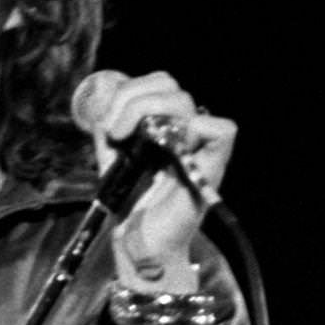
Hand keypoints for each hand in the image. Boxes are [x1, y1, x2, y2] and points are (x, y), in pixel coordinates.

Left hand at [88, 69, 236, 282]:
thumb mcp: (112, 157)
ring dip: (146, 109)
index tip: (107, 123)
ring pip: (184, 101)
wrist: (136, 241)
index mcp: (165, 124)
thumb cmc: (130, 203)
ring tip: (124, 137)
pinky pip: (223, 131)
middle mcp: (184, 131)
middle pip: (169, 84)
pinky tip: (170, 146)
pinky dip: (198, 128)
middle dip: (131, 98)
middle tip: (114, 130)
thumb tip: (102, 104)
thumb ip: (108, 128)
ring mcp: (198, 147)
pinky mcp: (210, 169)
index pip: (158, 82)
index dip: (129, 91)